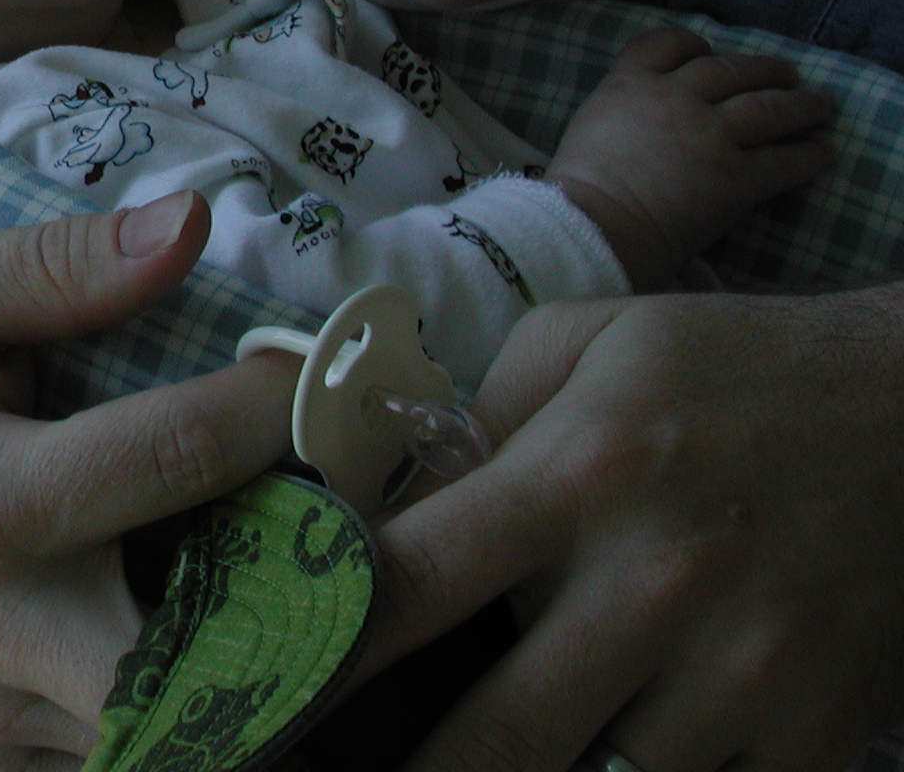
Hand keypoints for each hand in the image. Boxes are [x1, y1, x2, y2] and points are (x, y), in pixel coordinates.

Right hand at [0, 192, 297, 771]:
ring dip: (300, 655)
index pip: (175, 461)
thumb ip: (50, 267)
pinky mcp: (11, 756)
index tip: (330, 361)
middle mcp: (4, 633)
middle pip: (225, 659)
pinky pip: (153, 752)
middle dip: (331, 594)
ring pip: (205, 733)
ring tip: (349, 561)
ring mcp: (9, 718)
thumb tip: (191, 226)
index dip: (281, 407)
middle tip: (387, 510)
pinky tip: (265, 619)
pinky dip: (230, 698)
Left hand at [362, 288, 903, 771]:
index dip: (322, 647)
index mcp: (581, 470)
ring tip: (459, 769)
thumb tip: (385, 495)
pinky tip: (590, 767)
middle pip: (494, 735)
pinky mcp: (811, 736)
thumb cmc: (734, 371)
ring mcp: (741, 673)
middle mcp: (656, 580)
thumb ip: (479, 413)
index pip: (414, 578)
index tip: (260, 690)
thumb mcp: (593, 342)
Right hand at [545, 29, 832, 289]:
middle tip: (786, 75)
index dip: (695, 46)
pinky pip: (785, 161)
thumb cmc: (577, 188)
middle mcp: (675, 98)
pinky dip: (809, 156)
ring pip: (769, 107)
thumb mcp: (591, 124)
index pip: (669, 43)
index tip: (709, 53)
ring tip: (819, 106)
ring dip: (801, 105)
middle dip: (765, 70)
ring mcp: (710, 135)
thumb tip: (647, 119)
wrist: (589, 227)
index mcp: (631, 84)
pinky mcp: (737, 177)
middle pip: (732, 69)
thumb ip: (625, 108)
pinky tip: (822, 154)